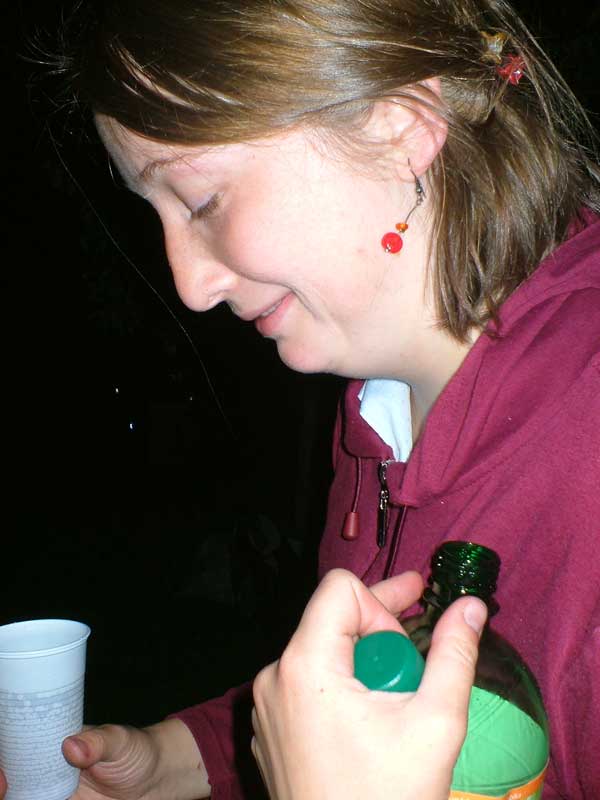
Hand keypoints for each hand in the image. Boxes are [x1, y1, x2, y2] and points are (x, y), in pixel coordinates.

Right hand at [0, 719, 208, 799]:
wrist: (157, 780)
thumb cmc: (137, 751)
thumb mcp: (120, 741)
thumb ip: (98, 742)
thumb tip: (72, 745)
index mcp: (55, 746)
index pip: (19, 752)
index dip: (7, 764)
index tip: (4, 777)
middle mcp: (48, 773)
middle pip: (16, 782)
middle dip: (7, 787)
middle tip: (7, 790)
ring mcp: (55, 794)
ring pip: (27, 796)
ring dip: (19, 796)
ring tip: (16, 794)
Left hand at [251, 568, 486, 799]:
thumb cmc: (390, 798)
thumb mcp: (435, 723)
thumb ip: (454, 654)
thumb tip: (470, 605)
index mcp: (305, 665)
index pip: (340, 589)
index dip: (381, 605)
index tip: (409, 646)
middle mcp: (275, 677)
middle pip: (330, 619)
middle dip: (380, 626)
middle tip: (423, 617)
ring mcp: (268, 706)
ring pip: (322, 652)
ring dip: (364, 662)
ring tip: (398, 694)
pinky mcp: (270, 730)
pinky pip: (307, 683)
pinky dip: (341, 686)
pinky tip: (371, 717)